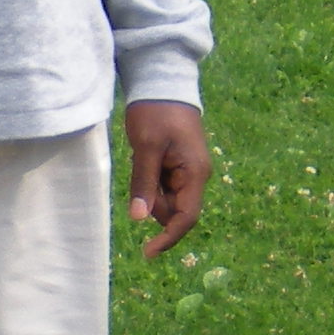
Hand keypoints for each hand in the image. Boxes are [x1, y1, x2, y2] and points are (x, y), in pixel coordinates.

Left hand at [124, 100, 207, 258]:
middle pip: (173, 209)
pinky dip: (149, 178)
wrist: (162, 82)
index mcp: (195, 173)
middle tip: (137, 169)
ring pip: (165, 197)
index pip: (186, 217)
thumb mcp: (146, 148)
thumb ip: (144, 184)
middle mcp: (195, 175)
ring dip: (149, 188)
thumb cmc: (156, 112)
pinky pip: (161, 183)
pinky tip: (143, 155)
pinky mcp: (177, 163)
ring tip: (141, 156)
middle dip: (152, 203)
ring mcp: (187, 170)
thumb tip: (139, 219)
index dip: (168, 238)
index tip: (147, 252)